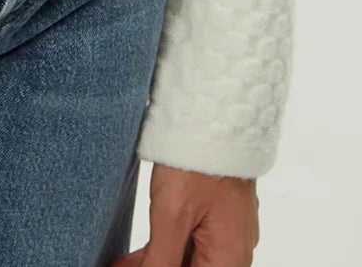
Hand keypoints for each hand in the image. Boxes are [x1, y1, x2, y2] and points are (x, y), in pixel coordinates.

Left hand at [111, 163, 258, 264]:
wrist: (218, 110)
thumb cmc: (200, 158)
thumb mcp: (171, 216)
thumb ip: (161, 261)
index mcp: (230, 258)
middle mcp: (236, 249)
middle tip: (125, 266)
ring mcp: (230, 229)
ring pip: (192, 259)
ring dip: (160, 263)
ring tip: (126, 262)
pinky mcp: (221, 212)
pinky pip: (195, 242)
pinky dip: (169, 249)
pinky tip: (141, 252)